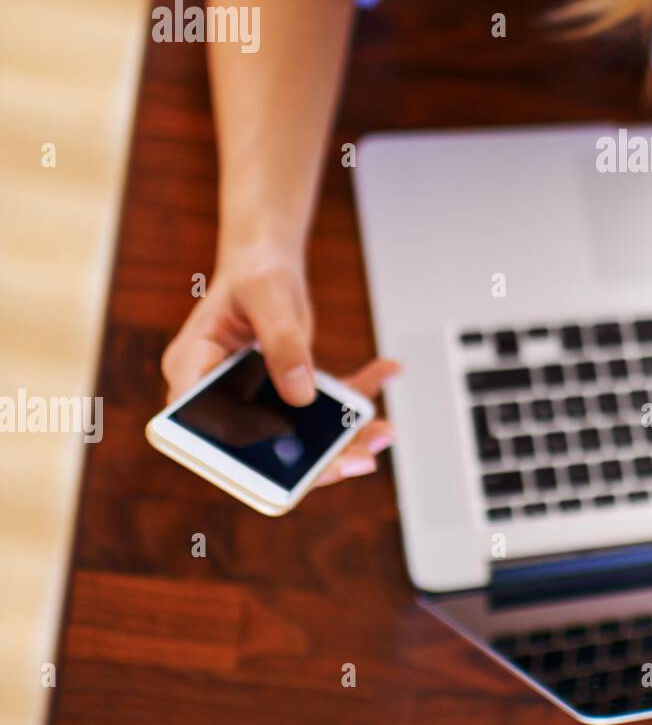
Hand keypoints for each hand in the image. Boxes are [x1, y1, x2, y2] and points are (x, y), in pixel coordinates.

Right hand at [161, 245, 398, 488]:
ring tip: (384, 431)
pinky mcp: (286, 394)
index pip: (207, 429)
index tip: (294, 463)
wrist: (266, 261)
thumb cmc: (254, 270)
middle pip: (259, 448)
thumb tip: (303, 395)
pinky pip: (323, 408)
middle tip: (361, 460)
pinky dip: (357, 394)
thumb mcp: (268, 294)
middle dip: (313, 463)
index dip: (244, 457)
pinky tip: (387, 370)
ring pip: (298, 438)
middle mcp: (219, 396)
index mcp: (192, 371)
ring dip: (344, 439)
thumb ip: (282, 341)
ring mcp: (254, 401)